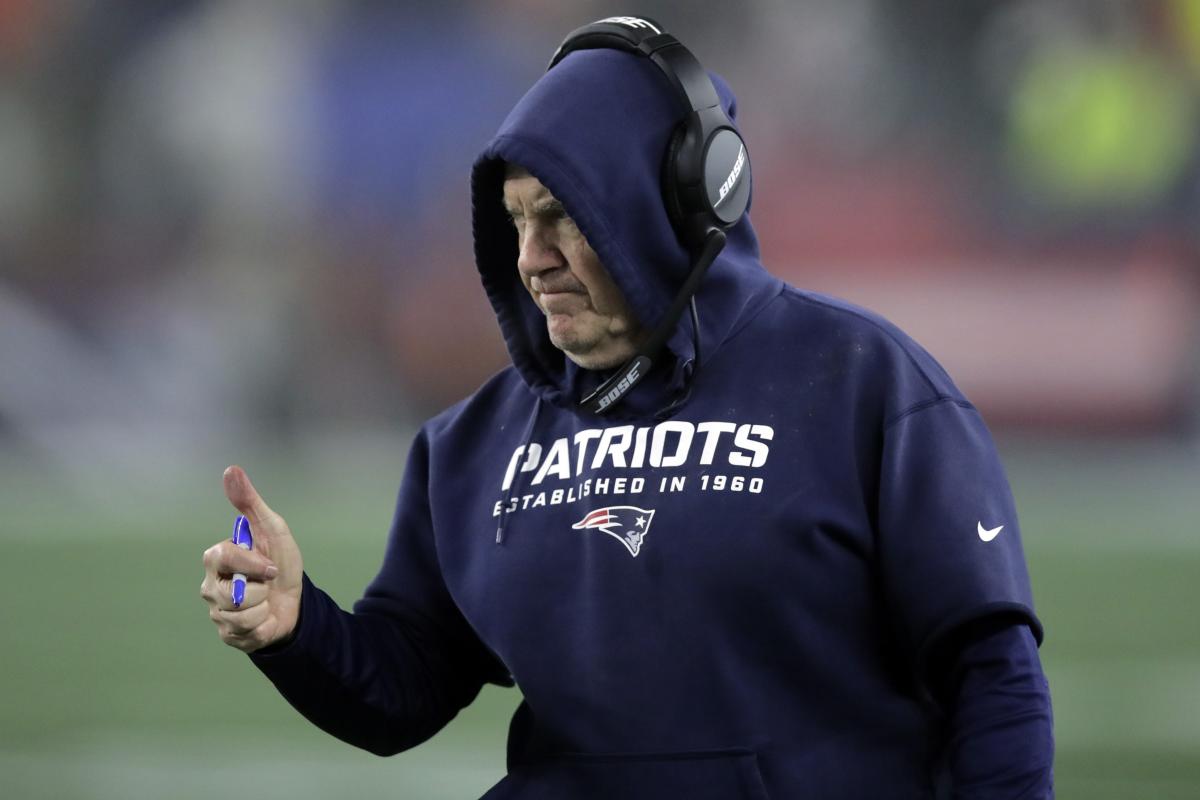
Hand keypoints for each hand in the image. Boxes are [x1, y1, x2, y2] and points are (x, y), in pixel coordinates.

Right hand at [200, 466, 303, 652]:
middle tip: (267, 583)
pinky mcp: (227, 633)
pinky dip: (263, 624)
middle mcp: (210, 585)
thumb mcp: (271, 529)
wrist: (295, 600)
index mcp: (216, 558)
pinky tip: (263, 617)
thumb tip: (231, 470)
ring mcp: (216, 611)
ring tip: (265, 600)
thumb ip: (249, 502)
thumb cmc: (280, 561)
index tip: (270, 566)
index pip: (225, 557)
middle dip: (261, 588)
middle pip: (233, 592)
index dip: (252, 563)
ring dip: (264, 607)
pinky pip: (247, 632)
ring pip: (242, 614)